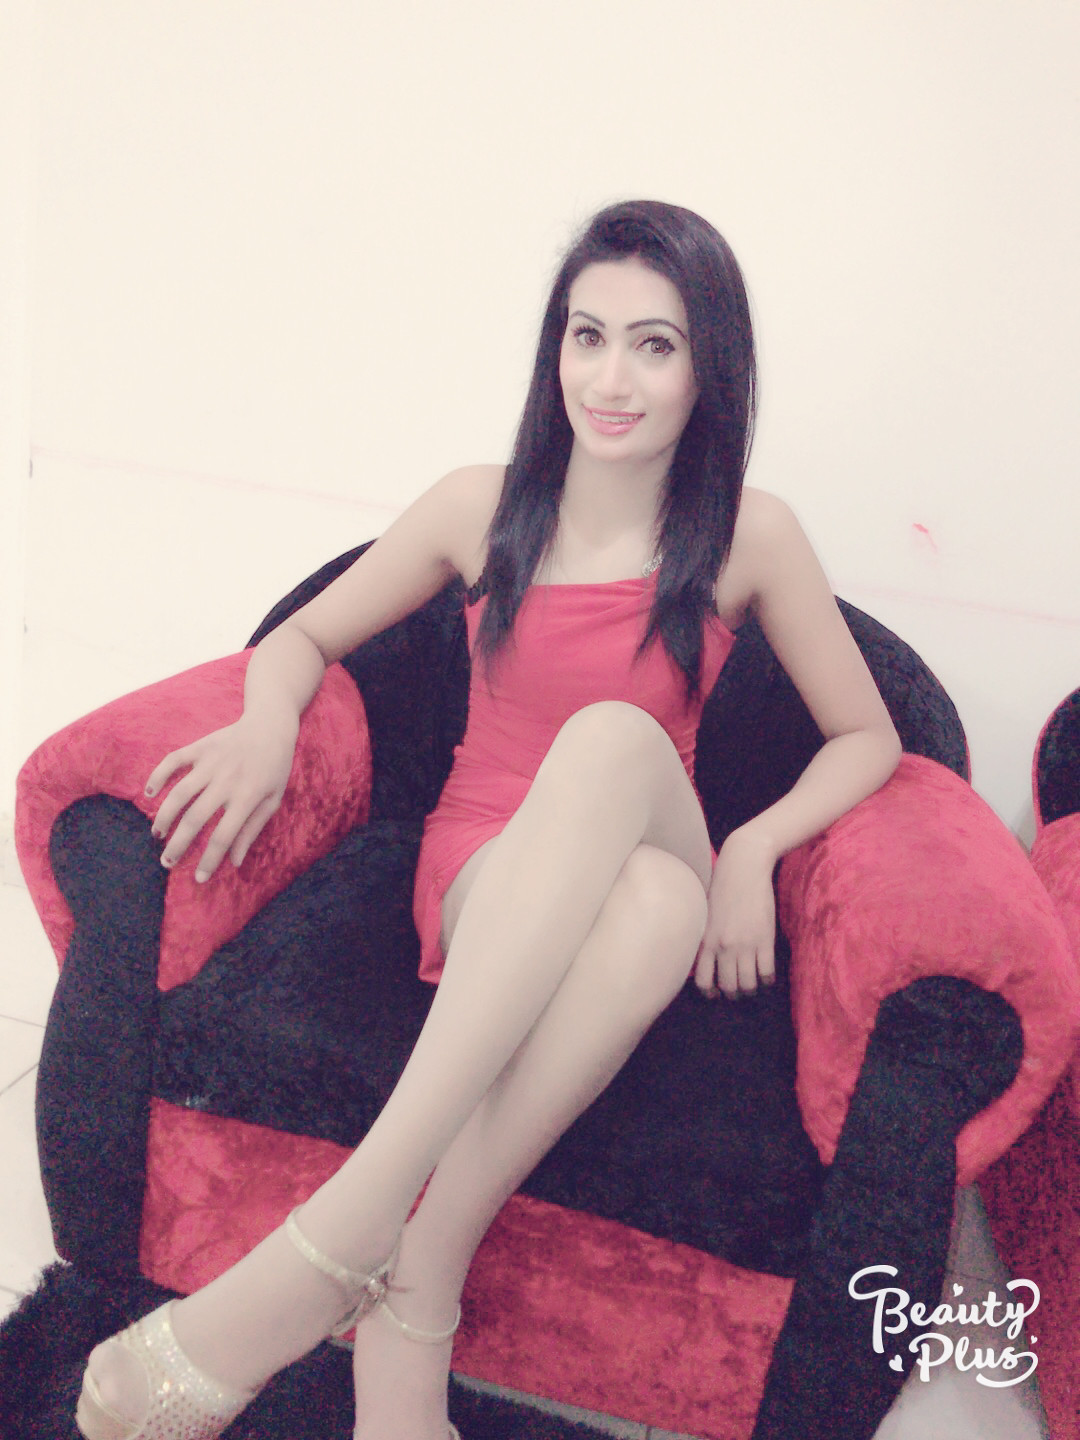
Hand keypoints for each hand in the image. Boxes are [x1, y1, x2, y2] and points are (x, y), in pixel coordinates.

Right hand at [145, 713, 298, 880]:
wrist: (270, 726)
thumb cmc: (275, 767)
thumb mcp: (273, 800)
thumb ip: (253, 829)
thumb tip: (234, 861)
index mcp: (248, 796)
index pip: (223, 836)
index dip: (210, 860)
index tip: (198, 878)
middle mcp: (227, 779)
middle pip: (195, 818)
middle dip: (178, 845)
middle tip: (167, 862)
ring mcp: (211, 761)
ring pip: (178, 793)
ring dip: (163, 817)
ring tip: (157, 835)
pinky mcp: (200, 746)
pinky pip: (172, 761)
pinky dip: (157, 776)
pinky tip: (148, 794)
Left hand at [693, 828, 777, 999]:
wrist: (744, 867)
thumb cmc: (722, 886)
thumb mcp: (706, 914)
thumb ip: (706, 937)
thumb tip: (706, 959)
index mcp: (706, 940)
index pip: (703, 980)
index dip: (709, 992)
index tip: (715, 993)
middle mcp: (724, 946)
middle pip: (728, 986)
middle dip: (733, 993)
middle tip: (737, 991)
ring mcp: (746, 945)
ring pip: (748, 984)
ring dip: (750, 989)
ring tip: (752, 985)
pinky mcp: (765, 940)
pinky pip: (767, 972)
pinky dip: (767, 979)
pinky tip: (766, 975)